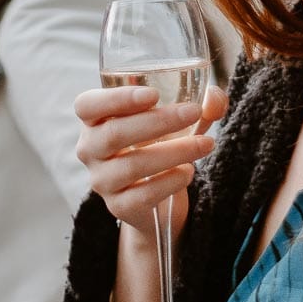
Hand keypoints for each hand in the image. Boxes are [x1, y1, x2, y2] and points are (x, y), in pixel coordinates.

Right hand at [73, 85, 226, 237]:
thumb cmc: (161, 145)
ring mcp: (102, 181)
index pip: (87, 105)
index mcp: (95, 121)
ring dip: (174, 152)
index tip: (153, 94)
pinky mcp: (118, 207)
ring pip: (132, 165)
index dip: (116, 98)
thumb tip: (215, 99)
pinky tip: (188, 172)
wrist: (158, 199)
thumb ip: (200, 106)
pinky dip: (170, 181)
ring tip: (205, 144)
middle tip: (193, 112)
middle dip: (158, 121)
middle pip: (114, 134)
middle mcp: (90, 150)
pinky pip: (142, 195)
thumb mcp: (179, 122)